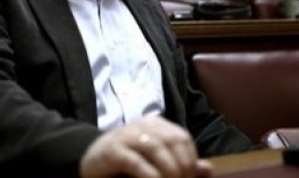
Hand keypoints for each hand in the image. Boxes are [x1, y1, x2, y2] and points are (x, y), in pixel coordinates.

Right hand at [80, 114, 213, 177]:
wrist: (91, 159)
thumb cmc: (128, 162)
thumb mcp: (157, 163)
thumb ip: (181, 165)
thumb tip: (208, 168)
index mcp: (156, 125)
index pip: (182, 137)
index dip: (191, 160)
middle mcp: (142, 126)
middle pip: (172, 141)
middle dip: (183, 166)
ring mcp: (126, 136)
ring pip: (156, 148)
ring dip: (169, 170)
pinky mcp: (113, 151)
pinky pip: (135, 162)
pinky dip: (149, 176)